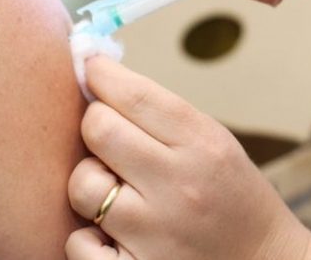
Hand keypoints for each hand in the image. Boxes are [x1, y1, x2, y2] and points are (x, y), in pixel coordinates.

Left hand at [64, 57, 310, 259]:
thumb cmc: (231, 196)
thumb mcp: (213, 142)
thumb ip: (161, 114)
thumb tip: (96, 73)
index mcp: (203, 144)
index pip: (133, 94)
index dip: (100, 73)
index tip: (91, 68)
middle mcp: (180, 186)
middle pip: (98, 129)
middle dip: (94, 125)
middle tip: (107, 136)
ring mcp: (157, 234)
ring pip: (82, 185)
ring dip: (90, 183)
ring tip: (115, 190)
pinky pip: (79, 243)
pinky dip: (87, 237)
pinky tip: (111, 233)